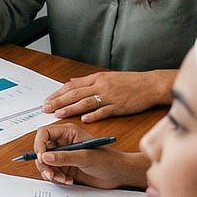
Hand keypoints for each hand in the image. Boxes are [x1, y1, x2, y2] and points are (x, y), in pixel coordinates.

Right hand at [35, 122, 148, 188]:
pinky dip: (56, 178)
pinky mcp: (65, 167)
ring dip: (51, 173)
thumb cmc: (108, 160)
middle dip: (44, 164)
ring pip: (44, 163)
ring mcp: (63, 155)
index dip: (39, 145)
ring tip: (63, 178)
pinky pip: (51, 172)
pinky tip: (68, 180)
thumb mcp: (85, 157)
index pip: (44, 134)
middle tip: (51, 173)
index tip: (42, 158)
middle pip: (41, 150)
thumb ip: (64, 157)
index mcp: (68, 132)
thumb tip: (45, 157)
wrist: (119, 175)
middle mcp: (63, 143)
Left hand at [43, 68, 174, 122]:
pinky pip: (104, 111)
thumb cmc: (130, 82)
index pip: (72, 85)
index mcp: (97, 78)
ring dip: (70, 108)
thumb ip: (89, 81)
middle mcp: (101, 86)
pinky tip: (84, 119)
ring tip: (58, 114)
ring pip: (86, 102)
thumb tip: (71, 82)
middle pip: (75, 93)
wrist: (151, 84)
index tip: (47, 99)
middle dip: (58, 101)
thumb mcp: (107, 77)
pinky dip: (93, 115)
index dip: (58, 93)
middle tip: (45, 108)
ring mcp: (110, 96)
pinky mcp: (120, 106)